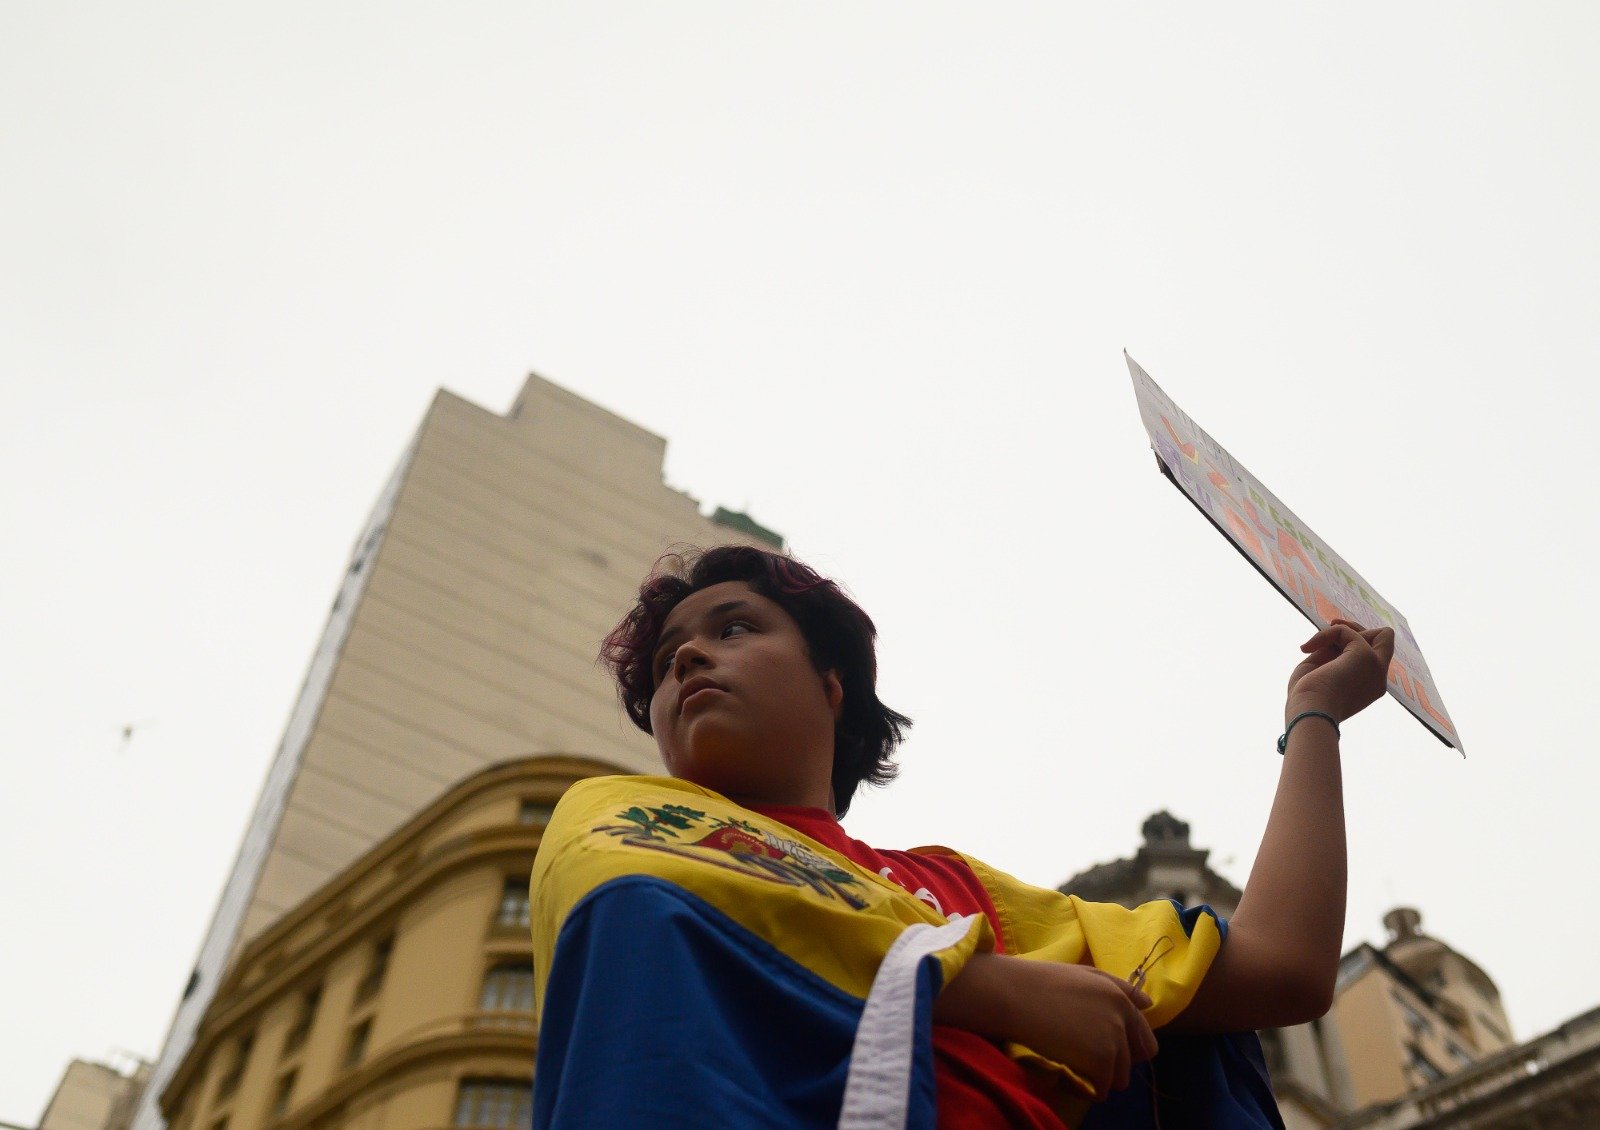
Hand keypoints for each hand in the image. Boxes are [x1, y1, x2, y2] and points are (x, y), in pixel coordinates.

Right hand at [934, 953, 1156, 1099]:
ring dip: (1101, 1077)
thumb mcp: (1084, 975)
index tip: (1100, 1048)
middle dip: (1115, 1063)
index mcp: (1120, 997)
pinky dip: (1087, 1088)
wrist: (1013, 994)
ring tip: (1073, 1064)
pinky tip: (1067, 1073)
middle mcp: (1123, 1018)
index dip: (1125, 1048)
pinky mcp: (1100, 1060)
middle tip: (1084, 1058)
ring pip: (1119, 1078)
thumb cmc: (1040, 982)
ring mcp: (1113, 1040)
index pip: (1144, 1037)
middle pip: (1134, 1061)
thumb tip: (1147, 1005)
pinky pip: (1102, 1089)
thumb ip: (1118, 988)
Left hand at [1285, 618, 1395, 723]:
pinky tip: (1307, 649)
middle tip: (1330, 629)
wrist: (1309, 712)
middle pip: (1384, 639)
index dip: (1355, 642)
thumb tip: (1337, 634)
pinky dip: (1325, 634)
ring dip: (1340, 631)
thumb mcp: (1320, 670)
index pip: (1374, 656)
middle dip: (1355, 629)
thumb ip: (1332, 652)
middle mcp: (1378, 678)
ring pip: (1376, 631)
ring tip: (1315, 645)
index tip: (1330, 642)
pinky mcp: (1365, 656)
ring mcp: (1376, 667)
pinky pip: (1345, 631)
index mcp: (1368, 686)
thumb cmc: (1308, 699)